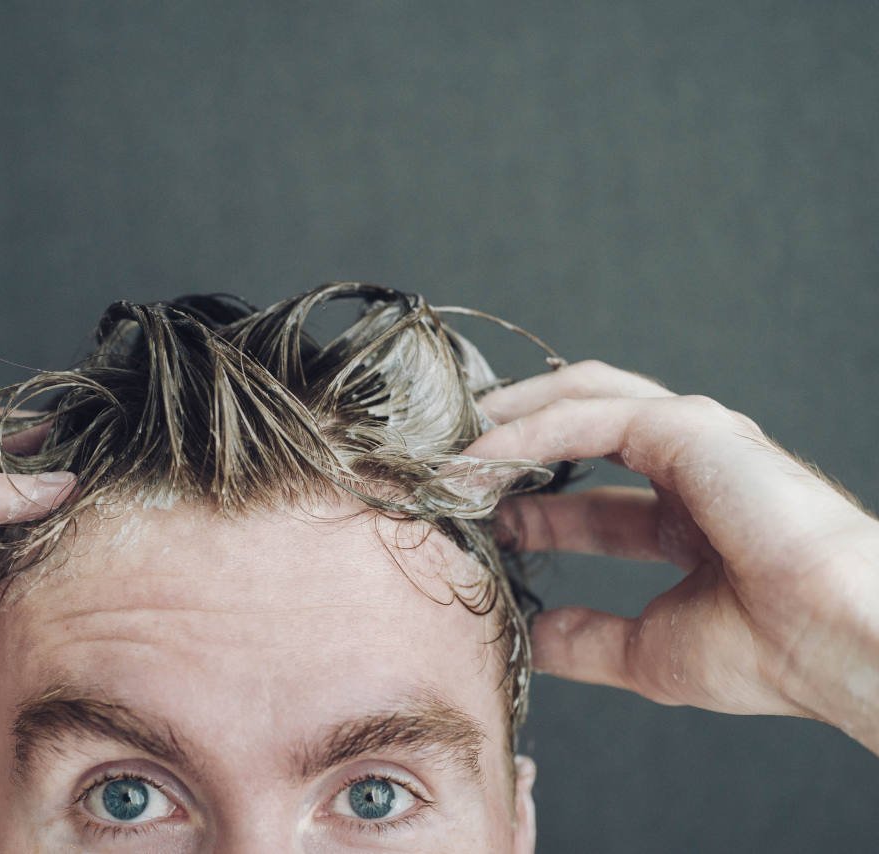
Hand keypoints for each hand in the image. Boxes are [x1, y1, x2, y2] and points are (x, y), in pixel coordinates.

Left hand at [468, 361, 878, 752]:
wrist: (835, 641)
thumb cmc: (770, 650)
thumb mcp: (649, 650)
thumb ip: (588, 639)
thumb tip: (533, 640)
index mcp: (689, 519)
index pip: (589, 500)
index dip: (528, 509)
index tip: (474, 523)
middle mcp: (689, 469)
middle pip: (578, 430)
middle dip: (512, 446)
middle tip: (451, 471)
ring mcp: (691, 439)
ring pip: (578, 399)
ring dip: (509, 424)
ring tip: (452, 454)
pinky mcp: (686, 426)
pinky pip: (584, 416)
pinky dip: (526, 431)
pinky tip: (483, 455)